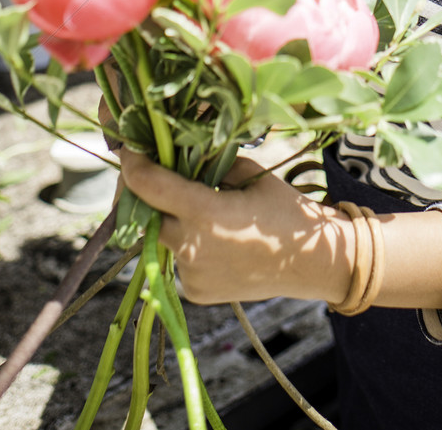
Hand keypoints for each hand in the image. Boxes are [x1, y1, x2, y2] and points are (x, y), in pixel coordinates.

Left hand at [119, 148, 352, 306]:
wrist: (312, 263)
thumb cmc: (285, 210)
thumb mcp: (250, 174)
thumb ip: (210, 163)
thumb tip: (178, 151)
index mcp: (206, 214)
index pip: (149, 186)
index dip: (133, 165)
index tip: (129, 149)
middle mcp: (192, 249)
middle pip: (149, 213)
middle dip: (148, 192)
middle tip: (160, 172)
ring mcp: (192, 275)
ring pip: (162, 236)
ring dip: (170, 217)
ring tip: (199, 204)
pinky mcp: (195, 292)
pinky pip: (178, 257)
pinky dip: (186, 241)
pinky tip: (214, 235)